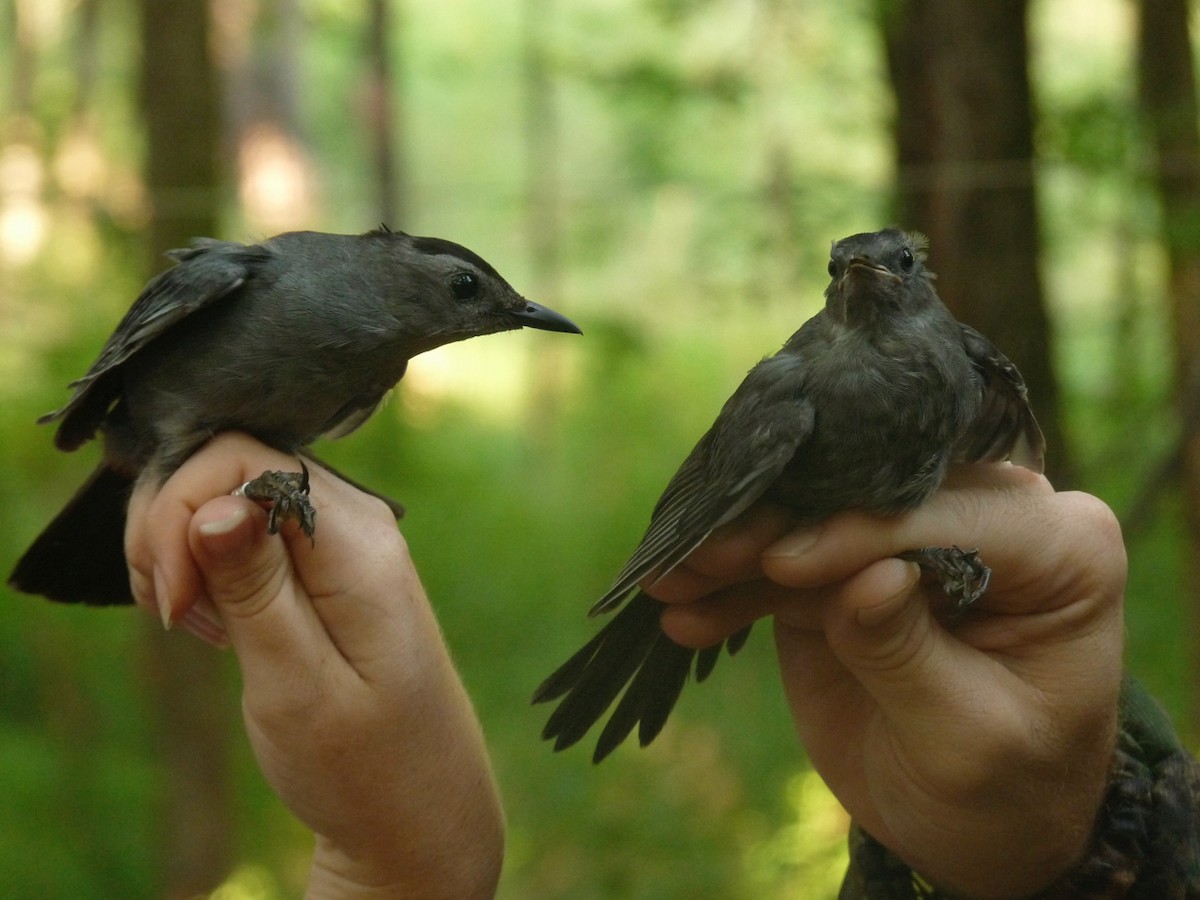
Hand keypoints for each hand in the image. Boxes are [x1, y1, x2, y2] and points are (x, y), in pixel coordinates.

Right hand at [125, 433, 503, 898]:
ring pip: (231, 494)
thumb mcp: (298, 688)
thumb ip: (257, 590)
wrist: (416, 812)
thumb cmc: (362, 764)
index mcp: (359, 543)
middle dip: (171, 526)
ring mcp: (342, 541)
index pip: (242, 458)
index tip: (172, 602)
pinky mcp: (324, 567)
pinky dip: (207, 567)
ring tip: (194, 625)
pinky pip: (248, 532)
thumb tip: (212, 503)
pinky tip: (214, 624)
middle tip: (173, 614)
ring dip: (183, 548)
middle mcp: (356, 523)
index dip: (180, 512)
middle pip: (231, 464)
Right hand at [648, 463, 1124, 897]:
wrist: (973, 829)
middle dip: (778, 525)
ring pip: (809, 521)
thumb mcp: (969, 738)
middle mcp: (988, 517)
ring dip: (736, 551)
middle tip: (698, 556)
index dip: (860, 532)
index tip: (784, 564)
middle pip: (868, 496)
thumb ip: (913, 654)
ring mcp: (908, 536)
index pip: (945, 514)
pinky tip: (684, 615)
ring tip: (668, 583)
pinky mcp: (847, 568)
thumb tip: (870, 578)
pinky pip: (780, 566)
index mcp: (1059, 546)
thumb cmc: (1004, 790)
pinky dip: (732, 589)